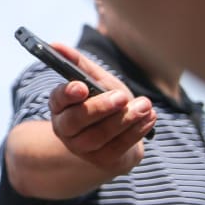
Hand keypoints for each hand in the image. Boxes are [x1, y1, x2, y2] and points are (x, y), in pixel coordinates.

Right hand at [46, 42, 155, 174]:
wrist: (121, 133)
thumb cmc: (105, 100)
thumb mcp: (96, 80)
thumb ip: (79, 63)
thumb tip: (55, 44)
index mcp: (60, 106)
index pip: (57, 99)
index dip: (68, 94)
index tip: (82, 86)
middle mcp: (66, 128)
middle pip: (76, 120)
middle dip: (100, 107)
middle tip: (122, 96)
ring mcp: (82, 148)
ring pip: (99, 135)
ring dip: (124, 119)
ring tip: (145, 105)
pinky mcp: (102, 160)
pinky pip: (118, 147)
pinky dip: (136, 131)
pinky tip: (149, 117)